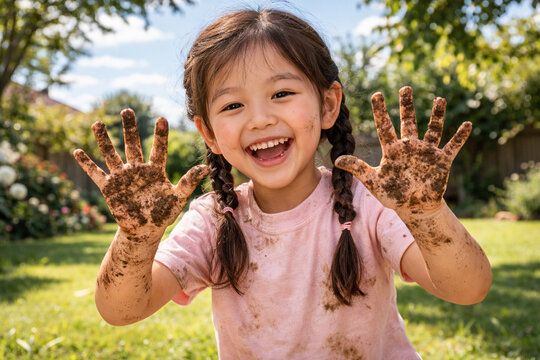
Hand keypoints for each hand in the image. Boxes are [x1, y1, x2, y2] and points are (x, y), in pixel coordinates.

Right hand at [74, 109, 208, 233]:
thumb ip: (188, 182)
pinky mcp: (110, 188)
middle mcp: (137, 170)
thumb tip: (205, 167)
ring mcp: (122, 177)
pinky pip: (96, 174)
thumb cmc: (163, 214)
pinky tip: (78, 151)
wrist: (145, 230)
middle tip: (127, 110)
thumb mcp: (178, 198)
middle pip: (132, 145)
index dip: (160, 135)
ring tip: (98, 123)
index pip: (158, 149)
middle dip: (130, 128)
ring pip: (112, 154)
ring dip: (104, 140)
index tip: (162, 118)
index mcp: (155, 170)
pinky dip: (87, 164)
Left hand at [335, 86, 470, 212]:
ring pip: (432, 130)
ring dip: (437, 116)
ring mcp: (426, 152)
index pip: (384, 127)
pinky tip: (466, 124)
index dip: (380, 111)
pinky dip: (460, 137)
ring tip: (439, 100)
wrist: (415, 207)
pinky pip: (452, 146)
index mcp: (392, 150)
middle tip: (405, 88)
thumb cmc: (393, 194)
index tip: (377, 94)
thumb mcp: (374, 182)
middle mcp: (410, 147)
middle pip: (408, 122)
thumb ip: (358, 169)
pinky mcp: (442, 161)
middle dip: (406, 105)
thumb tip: (336, 160)